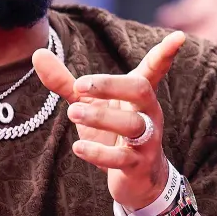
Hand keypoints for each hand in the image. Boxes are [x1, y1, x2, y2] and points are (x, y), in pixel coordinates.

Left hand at [33, 31, 186, 210]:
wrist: (135, 180)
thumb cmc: (112, 134)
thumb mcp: (87, 105)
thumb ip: (66, 82)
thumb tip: (37, 54)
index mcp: (138, 94)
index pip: (154, 69)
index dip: (165, 53)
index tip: (179, 36)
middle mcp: (148, 113)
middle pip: (140, 90)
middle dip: (111, 85)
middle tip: (79, 86)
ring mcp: (147, 139)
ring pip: (132, 124)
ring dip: (101, 117)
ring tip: (72, 112)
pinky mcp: (138, 164)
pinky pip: (122, 157)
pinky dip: (99, 153)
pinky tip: (78, 148)